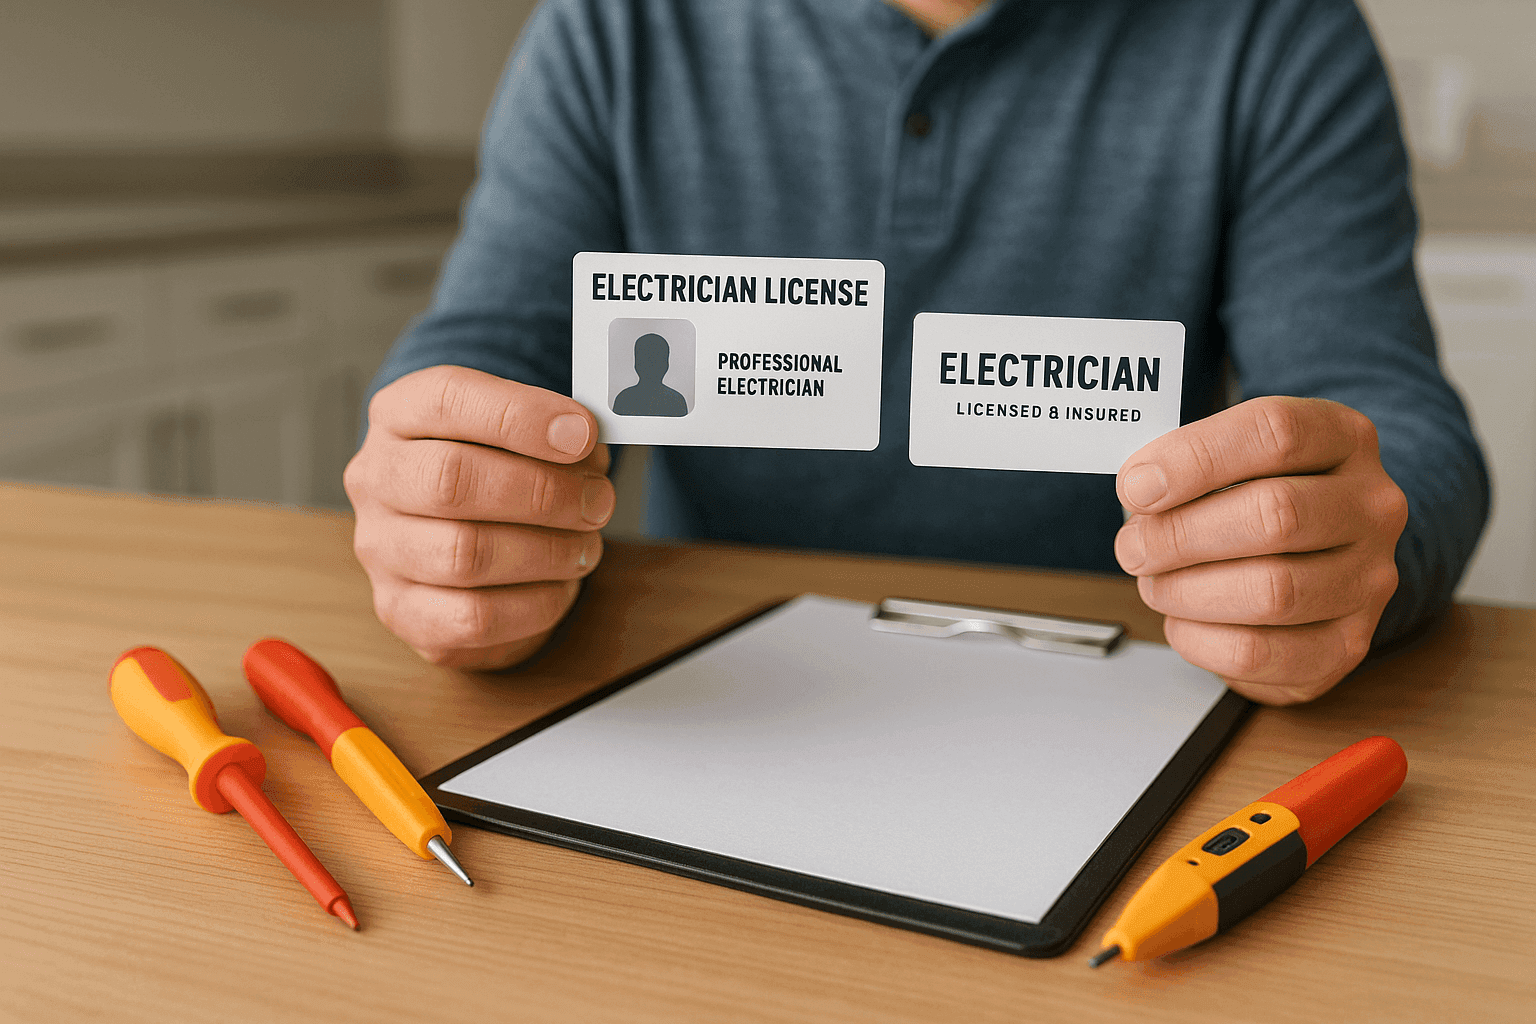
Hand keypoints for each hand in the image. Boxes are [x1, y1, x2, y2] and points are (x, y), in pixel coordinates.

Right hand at [344, 365, 614, 669]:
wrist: (462, 547)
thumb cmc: (499, 476)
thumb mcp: (522, 435)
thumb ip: (555, 434)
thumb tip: (588, 449)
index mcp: (399, 414)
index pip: (447, 399)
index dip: (521, 417)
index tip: (582, 435)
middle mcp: (375, 478)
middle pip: (451, 479)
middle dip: (543, 492)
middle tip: (597, 502)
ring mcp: (379, 548)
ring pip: (464, 554)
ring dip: (547, 552)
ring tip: (585, 546)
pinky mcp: (400, 610)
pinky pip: (474, 616)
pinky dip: (535, 603)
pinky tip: (560, 585)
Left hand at [1114, 396, 1407, 704]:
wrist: (1314, 560)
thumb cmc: (1256, 500)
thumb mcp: (1230, 456)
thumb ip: (1187, 462)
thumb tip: (1141, 486)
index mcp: (1342, 438)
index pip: (1275, 432)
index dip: (1194, 459)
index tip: (1137, 487)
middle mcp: (1371, 506)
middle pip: (1276, 514)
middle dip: (1180, 535)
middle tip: (1133, 546)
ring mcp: (1369, 579)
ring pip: (1271, 591)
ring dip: (1186, 591)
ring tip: (1155, 583)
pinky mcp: (1346, 645)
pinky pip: (1259, 651)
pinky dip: (1199, 639)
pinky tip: (1182, 620)